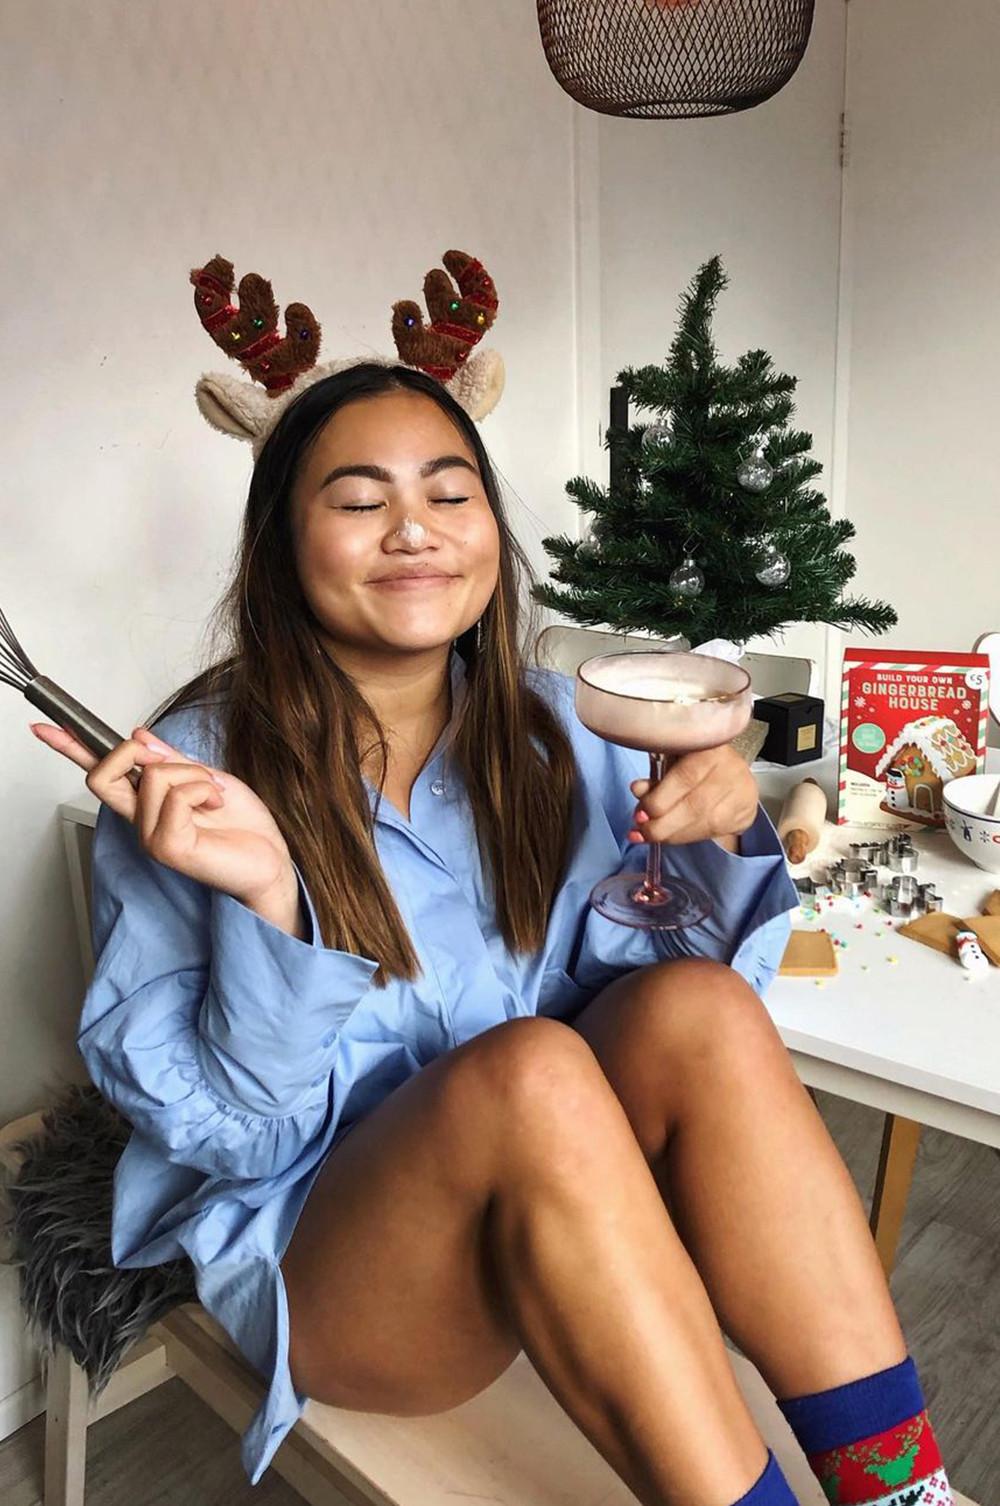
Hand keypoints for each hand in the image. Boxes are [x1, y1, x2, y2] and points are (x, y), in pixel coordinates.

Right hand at [30, 720, 292, 905]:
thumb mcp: (207, 777)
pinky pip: (176, 796)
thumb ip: (172, 760)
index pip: (98, 773)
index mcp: (147, 804)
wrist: (272, 859)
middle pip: (102, 774)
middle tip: (177, 762)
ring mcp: (151, 838)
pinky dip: (203, 789)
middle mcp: (141, 821)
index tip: (46, 726)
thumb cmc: (244, 827)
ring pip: (154, 776)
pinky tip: (215, 805)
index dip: (70, 749)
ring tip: (214, 796)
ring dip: (194, 774)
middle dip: (134, 752)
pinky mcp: (168, 848)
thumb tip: (139, 735)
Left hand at [628, 744, 757, 846]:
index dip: (659, 799)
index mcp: (709, 746)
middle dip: (663, 824)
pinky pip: (716, 831)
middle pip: (696, 804)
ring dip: (674, 835)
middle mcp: (731, 766)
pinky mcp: (747, 811)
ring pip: (706, 822)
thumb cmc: (694, 764)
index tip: (639, 814)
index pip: (685, 777)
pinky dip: (689, 837)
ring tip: (652, 836)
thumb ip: (656, 778)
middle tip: (641, 832)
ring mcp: (743, 790)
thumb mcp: (673, 763)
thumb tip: (638, 790)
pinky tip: (673, 837)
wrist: (730, 773)